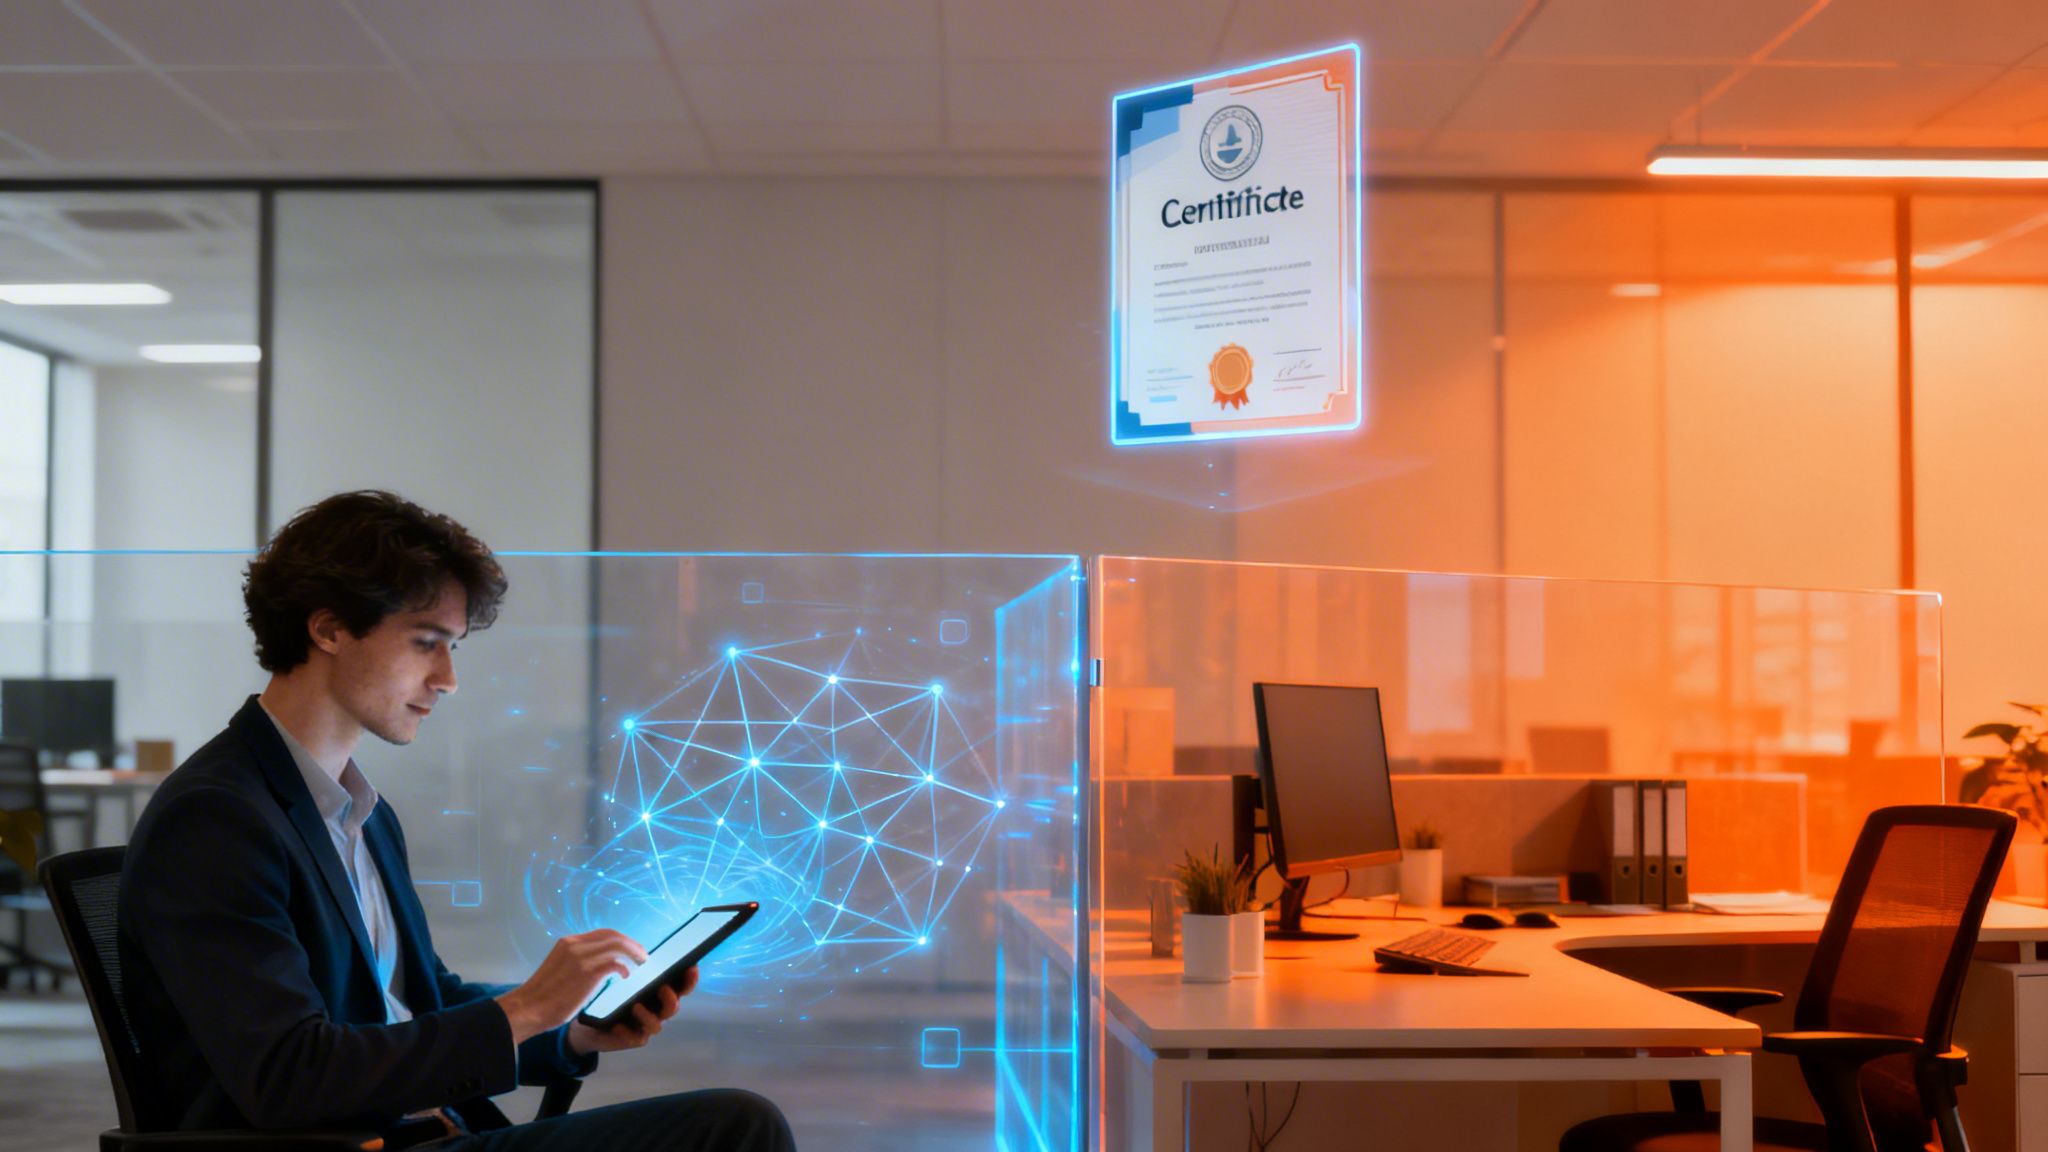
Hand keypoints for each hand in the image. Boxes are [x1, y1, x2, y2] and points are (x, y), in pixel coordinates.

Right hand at [495, 930, 646, 1043]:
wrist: (527, 1008)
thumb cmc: (541, 997)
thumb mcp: (559, 970)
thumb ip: (577, 964)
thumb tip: (598, 970)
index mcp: (567, 943)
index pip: (601, 933)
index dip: (620, 939)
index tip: (630, 949)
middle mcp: (575, 945)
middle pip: (613, 935)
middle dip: (631, 943)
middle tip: (642, 954)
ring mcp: (581, 957)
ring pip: (617, 945)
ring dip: (633, 953)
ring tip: (641, 963)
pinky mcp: (588, 972)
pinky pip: (615, 962)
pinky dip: (624, 967)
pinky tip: (625, 976)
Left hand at [568, 968, 696, 1055]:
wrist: (588, 1023)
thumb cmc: (609, 996)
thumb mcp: (620, 977)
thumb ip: (632, 965)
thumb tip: (639, 950)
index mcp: (658, 993)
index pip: (681, 986)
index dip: (689, 979)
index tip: (691, 968)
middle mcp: (656, 1010)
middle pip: (673, 1007)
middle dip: (671, 998)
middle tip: (662, 988)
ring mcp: (645, 1026)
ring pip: (658, 1025)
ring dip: (649, 1016)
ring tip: (635, 1007)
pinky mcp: (632, 1039)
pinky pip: (637, 1039)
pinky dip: (628, 1032)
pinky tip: (618, 1025)